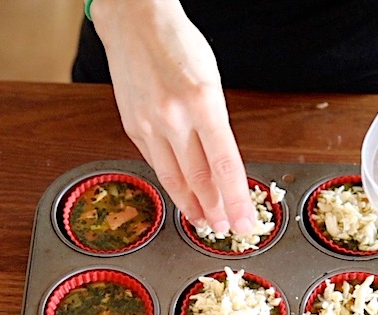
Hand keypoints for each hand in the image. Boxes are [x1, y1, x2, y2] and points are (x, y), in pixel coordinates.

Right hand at [91, 0, 255, 234]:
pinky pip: (155, 163)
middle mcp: (174, 117)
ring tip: (204, 222)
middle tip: (225, 229)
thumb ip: (216, 123)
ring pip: (173, 179)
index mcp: (203, 102)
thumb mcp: (211, 81)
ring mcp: (149, 124)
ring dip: (191, 206)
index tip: (245, 223)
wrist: (134, 23)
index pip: (225, 165)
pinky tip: (181, 193)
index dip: (237, 200)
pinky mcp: (132, 127)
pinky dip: (171, 183)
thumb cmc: (179, 45)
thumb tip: (223, 165)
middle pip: (199, 179)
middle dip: (215, 210)